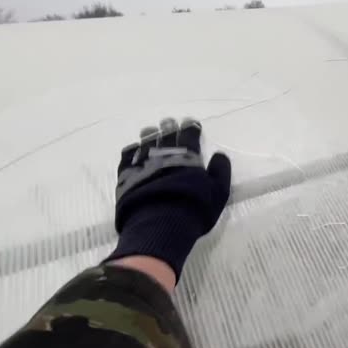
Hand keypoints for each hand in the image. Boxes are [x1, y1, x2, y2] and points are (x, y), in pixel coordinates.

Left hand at [105, 118, 230, 279]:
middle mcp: (164, 155)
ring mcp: (144, 164)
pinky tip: (132, 149)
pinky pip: (127, 157)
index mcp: (187, 157)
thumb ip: (220, 172)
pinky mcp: (127, 176)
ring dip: (149, 135)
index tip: (190, 122)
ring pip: (145, 142)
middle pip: (166, 135)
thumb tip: (220, 155)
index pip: (189, 136)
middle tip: (168, 122)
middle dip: (168, 127)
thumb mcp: (218, 193)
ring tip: (149, 130)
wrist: (160, 225)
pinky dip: (131, 151)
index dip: (191, 127)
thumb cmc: (194, 209)